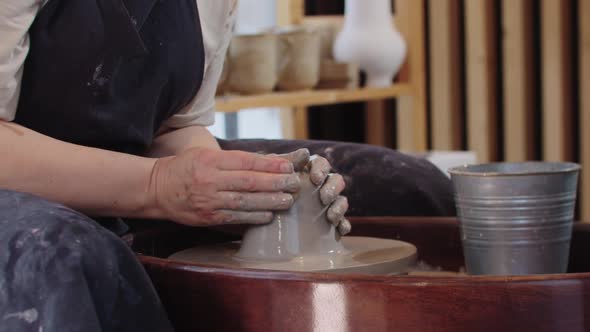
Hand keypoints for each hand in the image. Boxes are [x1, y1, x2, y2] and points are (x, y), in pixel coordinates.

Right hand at [148, 147, 300, 225]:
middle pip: (249, 182)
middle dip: (275, 183)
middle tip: (294, 184)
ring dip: (269, 202)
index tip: (288, 167)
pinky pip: (235, 218)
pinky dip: (254, 217)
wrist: (156, 189)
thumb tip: (266, 163)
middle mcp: (210, 180)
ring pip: (245, 202)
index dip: (269, 165)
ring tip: (287, 201)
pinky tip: (269, 215)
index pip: (246, 161)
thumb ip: (232, 159)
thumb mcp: (205, 154)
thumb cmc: (185, 167)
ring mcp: (209, 200)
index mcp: (211, 160)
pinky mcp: (207, 217)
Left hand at [275, 149, 350, 234]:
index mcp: (308, 170)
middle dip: (333, 188)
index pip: (321, 163)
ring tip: (331, 217)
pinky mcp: (329, 223)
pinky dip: (344, 225)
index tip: (315, 179)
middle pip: (336, 180)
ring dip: (339, 207)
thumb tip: (304, 153)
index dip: (321, 169)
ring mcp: (327, 204)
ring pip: (341, 200)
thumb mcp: (271, 175)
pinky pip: (342, 222)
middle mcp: (321, 185)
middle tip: (323, 198)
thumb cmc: (267, 190)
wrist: (261, 216)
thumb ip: (285, 163)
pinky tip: (341, 229)